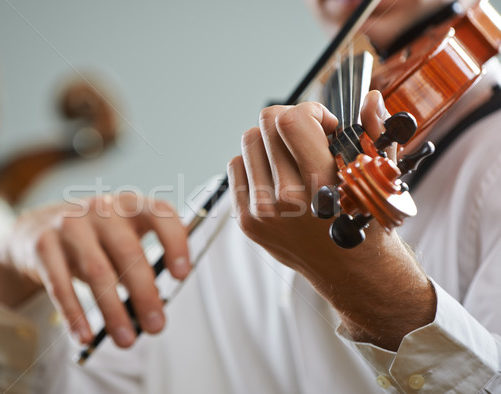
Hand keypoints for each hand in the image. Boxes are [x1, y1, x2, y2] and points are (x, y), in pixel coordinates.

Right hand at [0, 194, 189, 347]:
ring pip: (97, 271)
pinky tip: (85, 336)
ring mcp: (70, 224)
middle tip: (156, 325)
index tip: (182, 274)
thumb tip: (155, 304)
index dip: (175, 242)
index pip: (160, 214)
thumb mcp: (120, 240)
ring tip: (126, 340)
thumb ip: (140, 264)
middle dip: (145, 293)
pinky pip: (61, 285)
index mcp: (130, 205)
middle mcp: (102, 209)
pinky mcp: (43, 244)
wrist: (36, 228)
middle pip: (128, 251)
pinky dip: (75, 314)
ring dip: (114, 310)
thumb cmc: (92, 239)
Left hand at [227, 91, 435, 349]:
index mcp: (323, 185)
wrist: (353, 272)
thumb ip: (377, 133)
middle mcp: (287, 199)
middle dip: (289, 120)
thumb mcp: (384, 178)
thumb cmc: (370, 222)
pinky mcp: (247, 221)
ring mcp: (262, 211)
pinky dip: (255, 164)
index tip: (324, 125)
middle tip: (307, 137)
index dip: (309, 111)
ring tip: (293, 159)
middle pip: (265, 124)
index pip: (290, 121)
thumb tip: (369, 97)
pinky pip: (236, 168)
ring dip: (271, 142)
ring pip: (248, 142)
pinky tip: (278, 177)